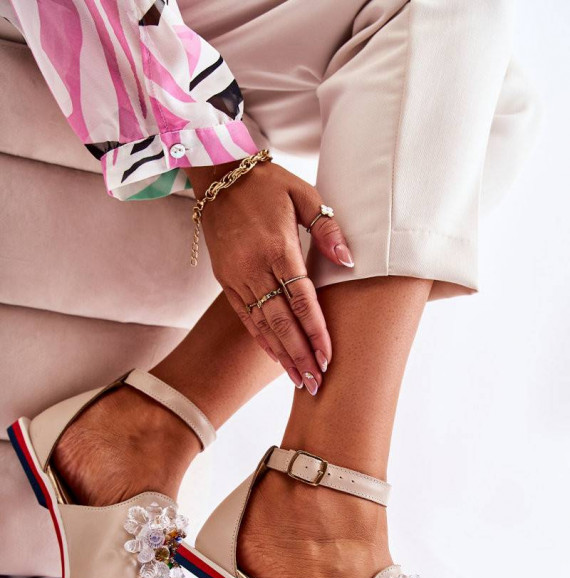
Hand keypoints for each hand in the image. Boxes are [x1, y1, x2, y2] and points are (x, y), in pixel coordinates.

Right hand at [185, 160, 353, 393]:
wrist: (217, 175)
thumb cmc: (267, 183)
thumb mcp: (303, 193)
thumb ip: (328, 228)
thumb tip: (349, 261)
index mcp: (277, 247)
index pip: (301, 299)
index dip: (315, 331)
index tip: (328, 357)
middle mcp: (254, 268)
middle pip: (280, 321)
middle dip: (300, 355)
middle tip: (316, 384)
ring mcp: (237, 277)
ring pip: (262, 325)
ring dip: (282, 355)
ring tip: (300, 381)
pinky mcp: (226, 281)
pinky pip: (246, 317)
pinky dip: (262, 340)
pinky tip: (277, 358)